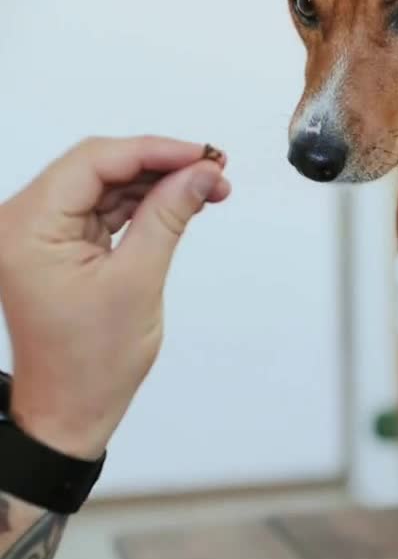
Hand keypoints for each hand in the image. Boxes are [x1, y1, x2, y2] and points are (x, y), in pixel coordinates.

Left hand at [0, 136, 231, 459]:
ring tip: (208, 187)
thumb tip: (202, 175)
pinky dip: (141, 205)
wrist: (71, 407)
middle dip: (160, 164)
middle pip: (98, 167)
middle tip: (214, 169)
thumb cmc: (91, 361)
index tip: (203, 155)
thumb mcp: (138, 280)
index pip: (93, 162)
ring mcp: (38, 233)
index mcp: (26, 227)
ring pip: (104, 185)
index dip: (154, 151)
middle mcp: (22, 222)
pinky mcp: (57, 245)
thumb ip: (169, 217)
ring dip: (156, 184)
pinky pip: (102, 209)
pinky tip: (179, 203)